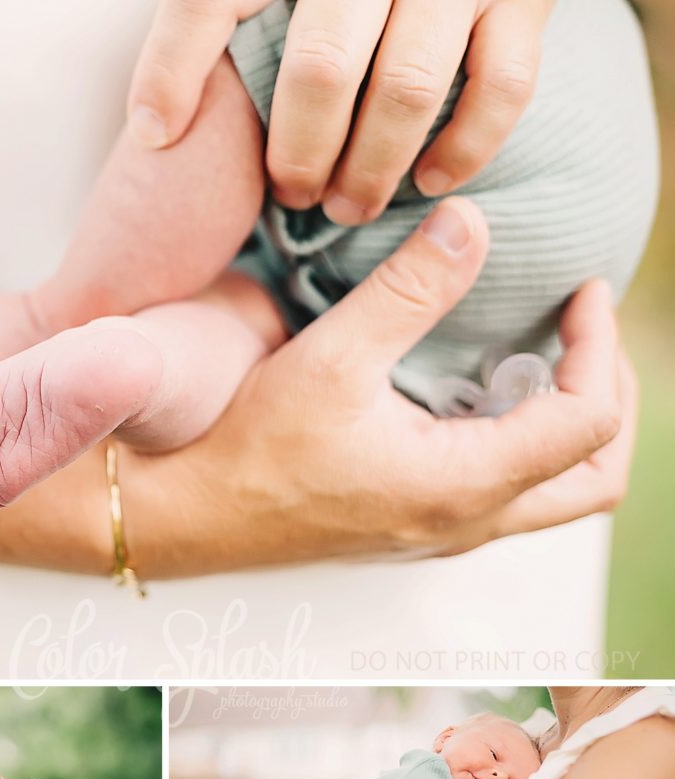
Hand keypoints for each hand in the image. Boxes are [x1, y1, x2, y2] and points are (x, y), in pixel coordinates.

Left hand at [128, 0, 551, 217]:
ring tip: (347, 207)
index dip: (174, 70)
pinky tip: (429, 181)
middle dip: (301, 154)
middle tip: (294, 193)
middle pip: (321, 69)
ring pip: (407, 88)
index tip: (156, 135)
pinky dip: (464, 146)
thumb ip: (206, 28)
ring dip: (372, 168)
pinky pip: (502, 86)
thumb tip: (152, 128)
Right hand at [133, 197, 634, 568]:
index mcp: (462, 484)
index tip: (579, 294)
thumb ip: (408, 290)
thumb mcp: (331, 360)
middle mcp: (464, 522)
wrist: (190, 516)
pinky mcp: (412, 529)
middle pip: (593, 480)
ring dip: (566, 428)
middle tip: (582, 338)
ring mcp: (440, 534)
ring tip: (537, 361)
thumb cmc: (251, 452)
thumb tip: (469, 226)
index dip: (600, 347)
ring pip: (552, 495)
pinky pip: (503, 496)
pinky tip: (472, 399)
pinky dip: (519, 444)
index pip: (586, 421)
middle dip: (607, 399)